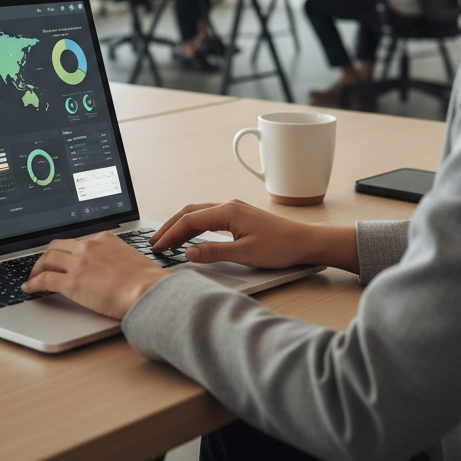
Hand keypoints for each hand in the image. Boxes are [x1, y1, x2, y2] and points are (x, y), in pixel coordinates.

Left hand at [22, 231, 168, 318]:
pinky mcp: (72, 282)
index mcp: (103, 238)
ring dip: (37, 269)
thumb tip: (109, 269)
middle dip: (46, 257)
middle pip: (56, 247)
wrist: (148, 291)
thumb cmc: (146, 281)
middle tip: (42, 266)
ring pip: (47, 260)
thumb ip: (114, 258)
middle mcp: (88, 246)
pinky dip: (33, 283)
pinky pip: (44, 279)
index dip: (64, 252)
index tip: (60, 258)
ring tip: (33, 277)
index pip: (75, 241)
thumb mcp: (129, 258)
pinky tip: (29, 288)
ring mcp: (78, 263)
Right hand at [151, 199, 358, 272]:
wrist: (306, 242)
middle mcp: (228, 206)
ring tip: (166, 242)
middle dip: (170, 227)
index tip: (157, 247)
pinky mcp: (238, 217)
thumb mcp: (245, 254)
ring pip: (198, 214)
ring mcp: (233, 210)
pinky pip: (208, 218)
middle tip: (154, 243)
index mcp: (228, 211)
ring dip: (181, 227)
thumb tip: (188, 253)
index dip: (170, 234)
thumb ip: (214, 252)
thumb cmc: (281, 247)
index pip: (190, 220)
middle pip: (190, 213)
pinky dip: (194, 227)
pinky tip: (189, 238)